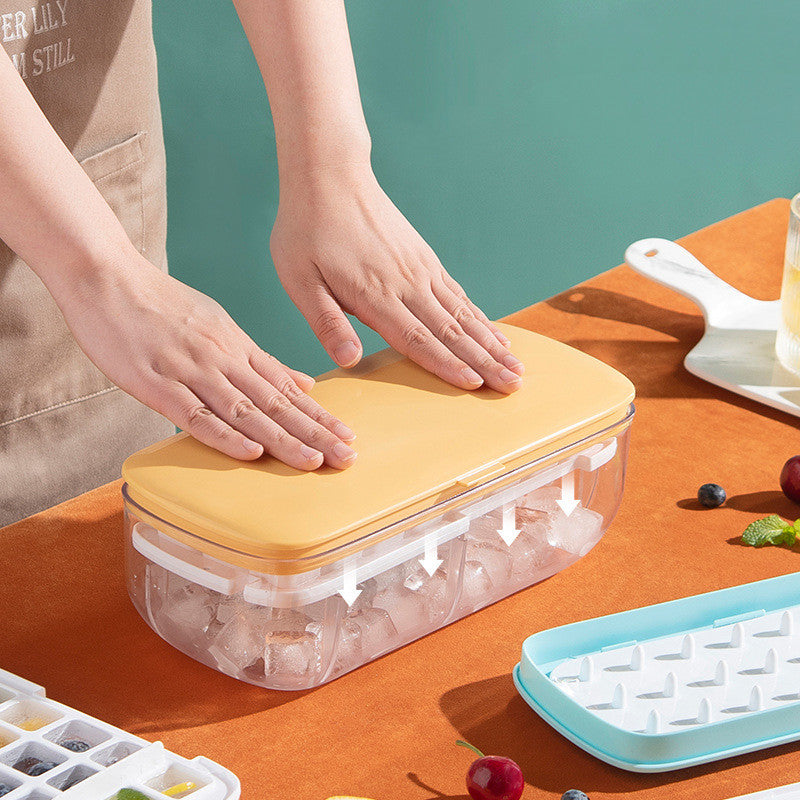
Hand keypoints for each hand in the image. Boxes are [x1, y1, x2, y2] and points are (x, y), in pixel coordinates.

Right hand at [55, 250, 357, 468]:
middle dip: (314, 433)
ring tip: (314, 461)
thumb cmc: (161, 304)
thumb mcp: (219, 325)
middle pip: (276, 403)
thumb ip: (259, 359)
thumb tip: (304, 382)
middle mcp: (222, 359)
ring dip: (282, 439)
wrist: (107, 277)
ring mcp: (191, 371)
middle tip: (346, 456)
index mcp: (238, 347)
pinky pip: (195, 414)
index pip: (287, 388)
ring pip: (245, 411)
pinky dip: (225, 435)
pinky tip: (252, 452)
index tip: (347, 435)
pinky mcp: (156, 383)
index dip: (319, 415)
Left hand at [270, 163, 523, 392]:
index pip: (416, 338)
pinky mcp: (425, 259)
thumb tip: (349, 360)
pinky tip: (495, 334)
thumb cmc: (306, 230)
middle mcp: (406, 284)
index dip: (446, 365)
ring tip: (516, 366)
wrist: (330, 175)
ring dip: (491, 343)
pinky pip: (459, 294)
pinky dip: (480, 318)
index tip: (475, 385)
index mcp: (374, 294)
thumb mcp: (300, 279)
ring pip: (463, 314)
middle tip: (512, 386)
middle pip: (451, 331)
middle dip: (484, 362)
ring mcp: (421, 270)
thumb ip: (326, 322)